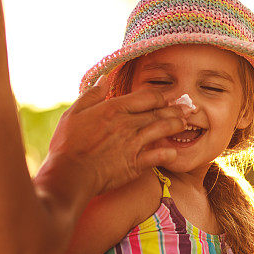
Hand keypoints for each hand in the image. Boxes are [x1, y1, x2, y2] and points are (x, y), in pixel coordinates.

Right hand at [34, 74, 189, 203]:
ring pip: (162, 129)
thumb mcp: (74, 113)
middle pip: (159, 112)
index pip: (147, 96)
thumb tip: (104, 79)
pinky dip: (167, 153)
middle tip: (185, 109)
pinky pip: (157, 156)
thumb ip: (92, 95)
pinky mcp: (135, 164)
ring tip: (183, 124)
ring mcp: (133, 144)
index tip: (163, 100)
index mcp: (114, 109)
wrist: (70, 174)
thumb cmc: (68, 144)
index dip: (159, 97)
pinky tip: (174, 151)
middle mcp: (127, 124)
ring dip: (175, 125)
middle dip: (174, 109)